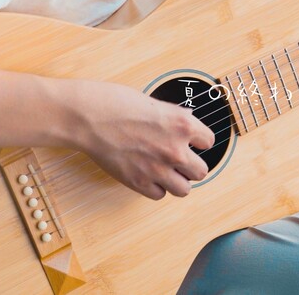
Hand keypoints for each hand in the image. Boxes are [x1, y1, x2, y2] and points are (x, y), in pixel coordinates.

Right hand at [69, 81, 213, 199]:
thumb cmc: (116, 103)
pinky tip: (149, 176)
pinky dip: (155, 188)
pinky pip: (159, 195)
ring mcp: (158, 168)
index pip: (209, 142)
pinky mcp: (139, 182)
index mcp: (183, 125)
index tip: (194, 143)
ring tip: (167, 172)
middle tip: (181, 161)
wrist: (88, 117)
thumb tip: (185, 122)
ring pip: (184, 189)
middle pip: (201, 171)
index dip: (200, 142)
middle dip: (192, 166)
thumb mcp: (155, 103)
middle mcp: (175, 149)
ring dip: (177, 181)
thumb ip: (174, 117)